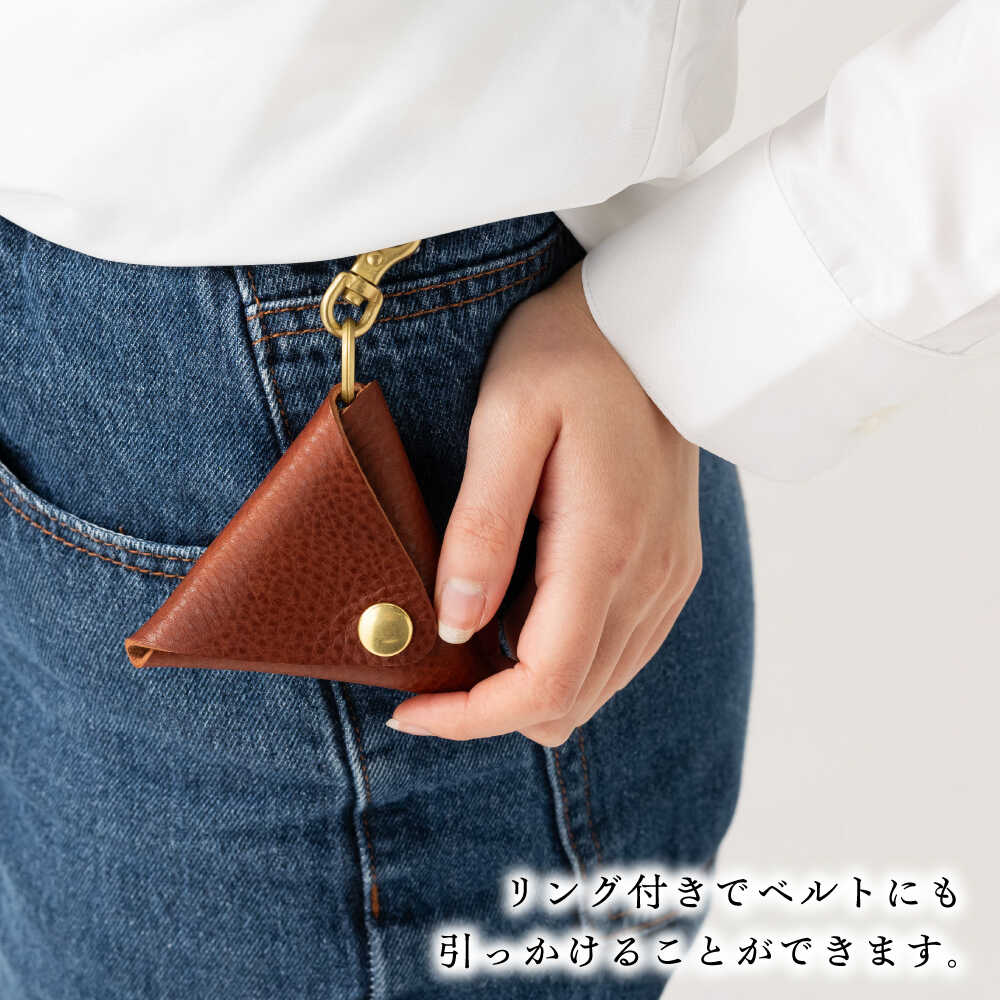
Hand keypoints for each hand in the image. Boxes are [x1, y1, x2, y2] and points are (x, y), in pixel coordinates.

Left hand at [387, 261, 701, 745]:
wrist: (651, 324)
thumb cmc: (570, 356)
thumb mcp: (506, 421)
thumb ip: (483, 528)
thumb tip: (457, 624)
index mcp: (605, 548)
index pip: (544, 684)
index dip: (471, 717)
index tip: (409, 710)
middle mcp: (650, 580)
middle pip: (570, 703)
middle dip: (492, 706)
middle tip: (430, 668)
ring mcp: (668, 580)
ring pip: (595, 687)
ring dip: (527, 680)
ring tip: (473, 626)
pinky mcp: (671, 570)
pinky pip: (616, 651)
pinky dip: (563, 653)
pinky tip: (525, 602)